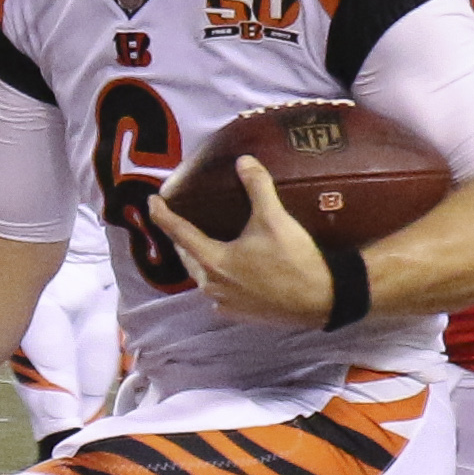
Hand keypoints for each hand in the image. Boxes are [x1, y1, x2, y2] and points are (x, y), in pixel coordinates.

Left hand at [154, 157, 331, 328]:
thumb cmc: (294, 261)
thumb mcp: (275, 219)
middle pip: (187, 256)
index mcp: (213, 261)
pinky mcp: (239, 314)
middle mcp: (212, 286)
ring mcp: (224, 303)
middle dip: (181, 237)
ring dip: (199, 258)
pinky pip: (218, 291)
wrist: (322, 300)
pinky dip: (217, 276)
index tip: (151, 201)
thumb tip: (244, 160)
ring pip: (202, 275)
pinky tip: (228, 268)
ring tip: (203, 241)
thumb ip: (257, 187)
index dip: (162, 215)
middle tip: (180, 220)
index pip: (179, 233)